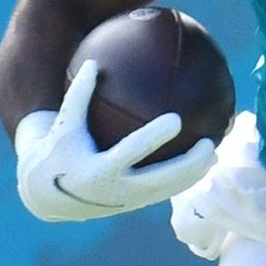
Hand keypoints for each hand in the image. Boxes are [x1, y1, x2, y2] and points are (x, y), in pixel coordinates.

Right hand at [13, 59, 216, 222]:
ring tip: (216, 154)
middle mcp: (116, 189)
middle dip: (188, 165)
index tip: (176, 119)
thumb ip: (78, 94)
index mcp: (98, 170)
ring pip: (169, 190)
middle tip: (210, 144)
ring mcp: (128, 201)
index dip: (154, 137)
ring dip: (195, 174)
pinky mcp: (136, 205)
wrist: (48, 194)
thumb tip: (94, 60)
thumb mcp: (64, 123)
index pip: (132, 152)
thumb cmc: (58, 149)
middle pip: (161, 179)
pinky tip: (204, 165)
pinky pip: (166, 192)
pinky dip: (186, 180)